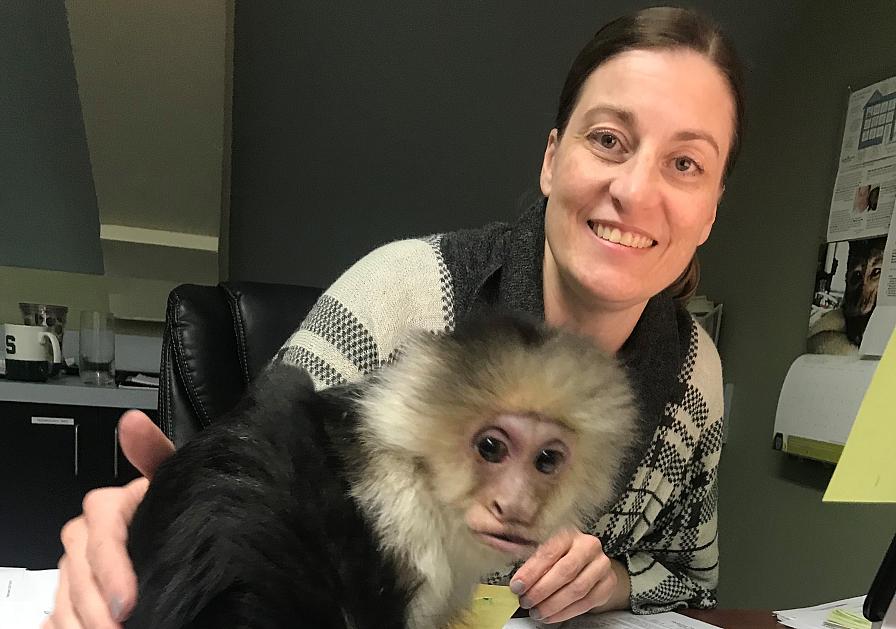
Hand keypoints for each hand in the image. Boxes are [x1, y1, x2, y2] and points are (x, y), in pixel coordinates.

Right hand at [43, 410, 174, 627]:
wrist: (176, 526)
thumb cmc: (173, 503)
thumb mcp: (172, 478)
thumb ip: (154, 452)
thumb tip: (131, 423)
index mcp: (105, 509)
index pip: (99, 539)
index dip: (111, 571)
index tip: (128, 603)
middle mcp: (83, 538)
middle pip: (79, 577)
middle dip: (96, 610)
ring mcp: (74, 569)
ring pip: (65, 601)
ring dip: (80, 624)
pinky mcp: (72, 595)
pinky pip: (57, 615)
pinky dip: (64, 628)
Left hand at [509, 528, 629, 622]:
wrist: (589, 562)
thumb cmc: (560, 555)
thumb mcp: (545, 549)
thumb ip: (529, 559)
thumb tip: (513, 579)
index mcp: (568, 532)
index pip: (549, 552)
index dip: (531, 572)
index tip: (517, 587)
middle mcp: (588, 545)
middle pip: (565, 571)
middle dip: (541, 590)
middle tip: (526, 602)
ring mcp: (601, 564)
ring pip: (576, 589)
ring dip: (553, 605)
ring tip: (536, 612)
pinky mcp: (608, 583)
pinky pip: (586, 602)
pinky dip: (566, 612)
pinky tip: (551, 616)